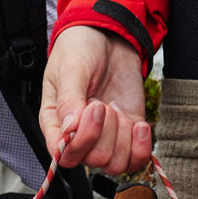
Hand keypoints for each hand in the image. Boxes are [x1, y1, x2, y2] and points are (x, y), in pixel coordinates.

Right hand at [40, 26, 151, 172]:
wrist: (108, 35)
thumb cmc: (80, 48)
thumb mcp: (70, 68)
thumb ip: (69, 99)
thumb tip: (69, 130)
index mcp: (56, 123)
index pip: (64, 155)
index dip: (81, 142)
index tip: (93, 109)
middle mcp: (79, 135)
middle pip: (94, 160)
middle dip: (106, 132)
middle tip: (104, 103)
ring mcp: (105, 137)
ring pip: (115, 164)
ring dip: (123, 138)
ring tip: (118, 110)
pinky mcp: (128, 133)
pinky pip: (136, 159)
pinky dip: (141, 146)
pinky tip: (139, 125)